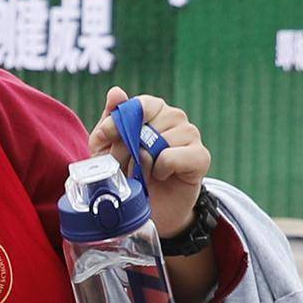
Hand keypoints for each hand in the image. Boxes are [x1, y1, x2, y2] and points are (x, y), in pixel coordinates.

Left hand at [90, 89, 213, 244]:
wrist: (149, 209)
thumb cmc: (128, 175)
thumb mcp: (107, 150)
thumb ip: (110, 121)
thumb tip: (116, 92)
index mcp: (153, 110)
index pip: (140, 104)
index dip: (118, 123)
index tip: (102, 140)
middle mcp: (174, 118)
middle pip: (148, 124)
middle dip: (127, 148)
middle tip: (122, 167)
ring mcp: (190, 135)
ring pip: (161, 140)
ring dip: (143, 162)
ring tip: (140, 174)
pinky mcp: (200, 157)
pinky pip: (176, 156)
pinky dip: (162, 168)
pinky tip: (160, 176)